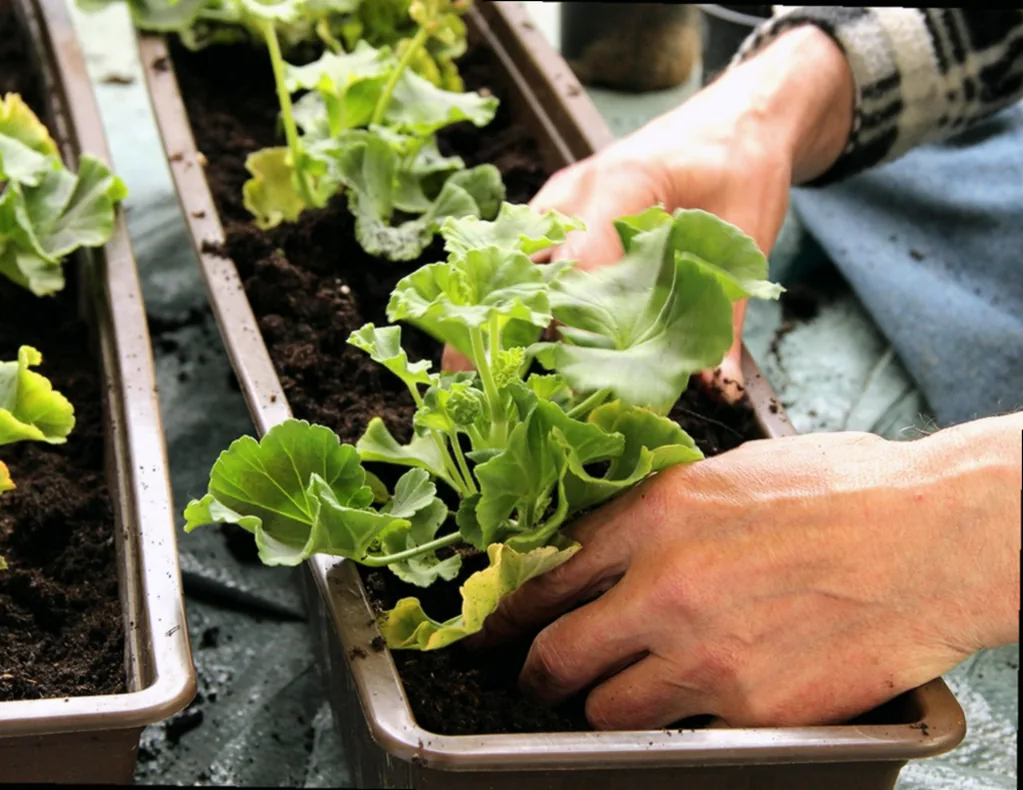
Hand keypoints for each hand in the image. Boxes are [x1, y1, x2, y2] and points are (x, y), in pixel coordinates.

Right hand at [441, 26, 854, 399]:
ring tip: (470, 371)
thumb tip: (716, 386)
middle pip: (524, 264)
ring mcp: (560, 200)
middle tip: (473, 381)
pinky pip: (525, 257)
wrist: (740, 113)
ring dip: (496, 312)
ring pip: (512, 260)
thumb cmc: (742, 160)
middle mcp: (576, 189)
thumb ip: (724, 313)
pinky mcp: (560, 214)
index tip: (565, 382)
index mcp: (622, 183)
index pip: (578, 266)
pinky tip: (507, 341)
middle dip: (499, 324)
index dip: (570, 328)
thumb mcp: (746, 236)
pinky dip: (515, 298)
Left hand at [476, 416, 1021, 728]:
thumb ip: (658, 513)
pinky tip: (700, 700)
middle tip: (540, 676)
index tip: (493, 626)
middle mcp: (664, 588)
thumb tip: (607, 540)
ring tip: (624, 693)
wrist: (934, 539)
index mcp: (654, 517)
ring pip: (605, 711)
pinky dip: (677, 723)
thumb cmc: (846, 492)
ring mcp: (705, 656)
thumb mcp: (730, 475)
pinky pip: (679, 733)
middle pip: (556, 655)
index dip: (508, 609)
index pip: (545, 575)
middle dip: (539, 672)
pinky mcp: (750, 710)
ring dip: (603, 706)